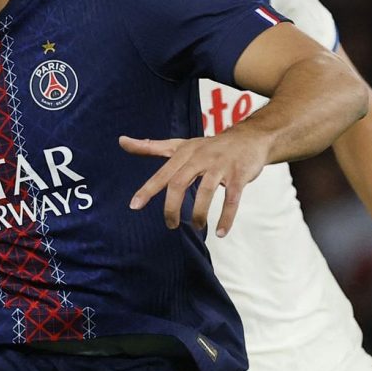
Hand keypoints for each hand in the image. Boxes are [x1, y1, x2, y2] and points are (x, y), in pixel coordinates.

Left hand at [123, 133, 267, 232]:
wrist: (251, 137)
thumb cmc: (210, 146)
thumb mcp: (180, 145)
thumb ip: (151, 146)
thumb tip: (121, 141)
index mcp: (185, 152)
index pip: (163, 173)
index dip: (148, 189)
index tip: (134, 206)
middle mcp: (201, 157)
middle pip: (180, 182)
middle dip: (172, 207)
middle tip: (170, 225)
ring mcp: (221, 166)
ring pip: (206, 192)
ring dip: (199, 214)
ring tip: (196, 226)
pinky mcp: (240, 175)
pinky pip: (232, 199)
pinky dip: (226, 217)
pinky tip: (220, 232)